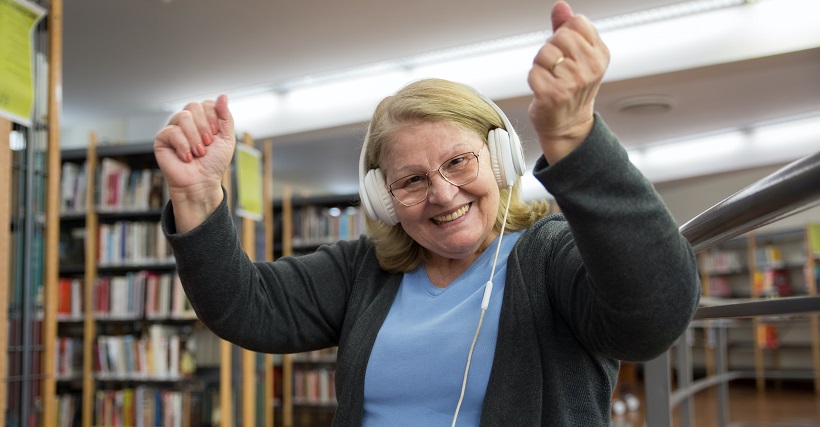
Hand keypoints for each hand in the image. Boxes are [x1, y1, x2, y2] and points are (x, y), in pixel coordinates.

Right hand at [154, 95, 234, 231]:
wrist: (202, 182)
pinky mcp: (162, 139)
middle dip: (204, 127)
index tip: (216, 134)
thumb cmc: (213, 163)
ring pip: (183, 116)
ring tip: (198, 153)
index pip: (207, 103)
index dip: (213, 118)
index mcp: (202, 119)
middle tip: (207, 144)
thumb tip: (223, 96)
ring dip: (194, 138)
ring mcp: (174, 128)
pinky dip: (183, 145)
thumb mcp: (227, 139)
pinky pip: (171, 131)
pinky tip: (187, 157)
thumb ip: (225, 117)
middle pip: (193, 106)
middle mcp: (187, 121)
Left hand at [527, 1, 609, 163]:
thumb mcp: (576, 56)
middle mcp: (590, 68)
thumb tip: (560, 6)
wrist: (567, 126)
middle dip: (550, 49)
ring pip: (543, 54)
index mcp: (600, 54)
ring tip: (550, 79)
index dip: (564, 33)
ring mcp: (573, 83)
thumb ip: (567, 29)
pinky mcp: (553, 95)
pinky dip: (533, 80)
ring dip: (540, 65)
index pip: (577, 23)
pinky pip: (533, 72)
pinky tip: (543, 90)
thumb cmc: (571, 88)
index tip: (567, 51)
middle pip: (559, 36)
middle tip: (556, 68)